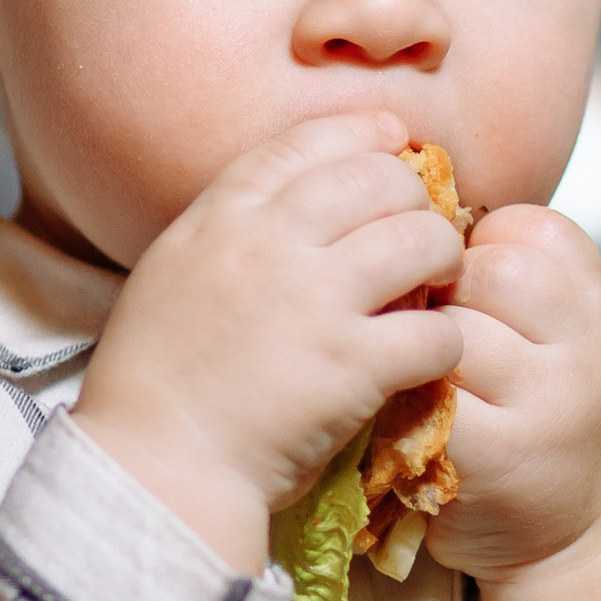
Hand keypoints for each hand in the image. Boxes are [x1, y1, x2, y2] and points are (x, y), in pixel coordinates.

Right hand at [74, 113, 464, 573]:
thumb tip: (293, 211)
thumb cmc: (154, 387)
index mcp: (221, 218)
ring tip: (441, 288)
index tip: (392, 140)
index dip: (360, 133)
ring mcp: (315, 301)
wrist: (154, 467)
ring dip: (444, 260)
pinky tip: (431, 357)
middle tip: (422, 235)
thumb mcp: (171, 278)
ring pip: (422, 240)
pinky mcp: (353, 365)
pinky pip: (437, 331)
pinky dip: (446, 342)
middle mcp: (270, 243)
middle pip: (378, 179)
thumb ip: (229, 237)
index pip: (306, 143)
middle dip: (415, 200)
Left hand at [427, 208, 600, 600]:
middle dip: (443, 296)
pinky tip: (405, 417)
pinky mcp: (502, 457)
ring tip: (417, 375)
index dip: (475, 251)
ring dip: (416, 351)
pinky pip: (430, 399)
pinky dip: (405, 403)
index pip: (524, 229)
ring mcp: (550, 405)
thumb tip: (417, 208)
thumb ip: (514, 262)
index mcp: (598, 305)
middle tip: (432, 335)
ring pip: (452, 333)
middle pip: (487, 273)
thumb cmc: (542, 406)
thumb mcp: (558, 327)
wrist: (571, 525)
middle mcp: (589, 350)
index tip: (469, 291)